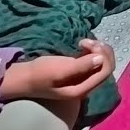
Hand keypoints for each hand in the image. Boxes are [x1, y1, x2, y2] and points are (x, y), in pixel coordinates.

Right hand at [0, 40, 114, 100]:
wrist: (24, 77)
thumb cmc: (41, 74)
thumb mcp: (60, 70)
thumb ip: (81, 66)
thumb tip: (101, 59)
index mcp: (83, 89)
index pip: (106, 71)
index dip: (104, 56)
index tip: (90, 44)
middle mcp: (86, 85)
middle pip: (106, 67)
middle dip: (102, 51)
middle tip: (88, 41)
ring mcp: (82, 78)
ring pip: (100, 62)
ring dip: (97, 50)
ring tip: (84, 42)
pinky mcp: (76, 71)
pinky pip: (92, 60)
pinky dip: (91, 51)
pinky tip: (82, 45)